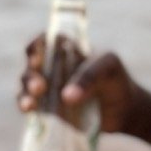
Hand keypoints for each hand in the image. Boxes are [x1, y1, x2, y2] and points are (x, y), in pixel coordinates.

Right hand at [17, 35, 143, 135]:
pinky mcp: (48, 107)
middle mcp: (52, 65)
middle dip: (31, 74)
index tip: (38, 58)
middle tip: (40, 86)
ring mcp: (49, 87)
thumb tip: (66, 97)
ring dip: (26, 91)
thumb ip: (90, 76)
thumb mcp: (109, 67)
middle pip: (31, 65)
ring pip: (26, 85)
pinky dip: (26, 105)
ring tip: (31, 102)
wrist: (124, 110)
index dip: (36, 47)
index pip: (44, 41)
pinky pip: (31, 104)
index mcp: (66, 49)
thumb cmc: (117, 79)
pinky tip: (28, 109)